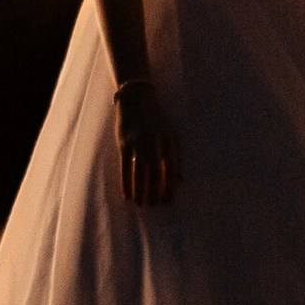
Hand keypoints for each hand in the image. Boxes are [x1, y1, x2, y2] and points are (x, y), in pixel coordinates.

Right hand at [114, 78, 178, 206]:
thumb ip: (174, 157)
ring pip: (140, 172)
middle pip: (156, 173)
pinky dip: (126, 182)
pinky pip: (126, 166)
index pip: (171, 169)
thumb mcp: (169, 135)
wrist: (136, 98)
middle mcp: (155, 142)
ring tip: (140, 204)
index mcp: (169, 141)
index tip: (168, 202)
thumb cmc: (155, 120)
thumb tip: (180, 181)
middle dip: (155, 192)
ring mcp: (139, 142)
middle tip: (153, 206)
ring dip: (140, 190)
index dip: (170, 187)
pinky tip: (127, 194)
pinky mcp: (124, 142)